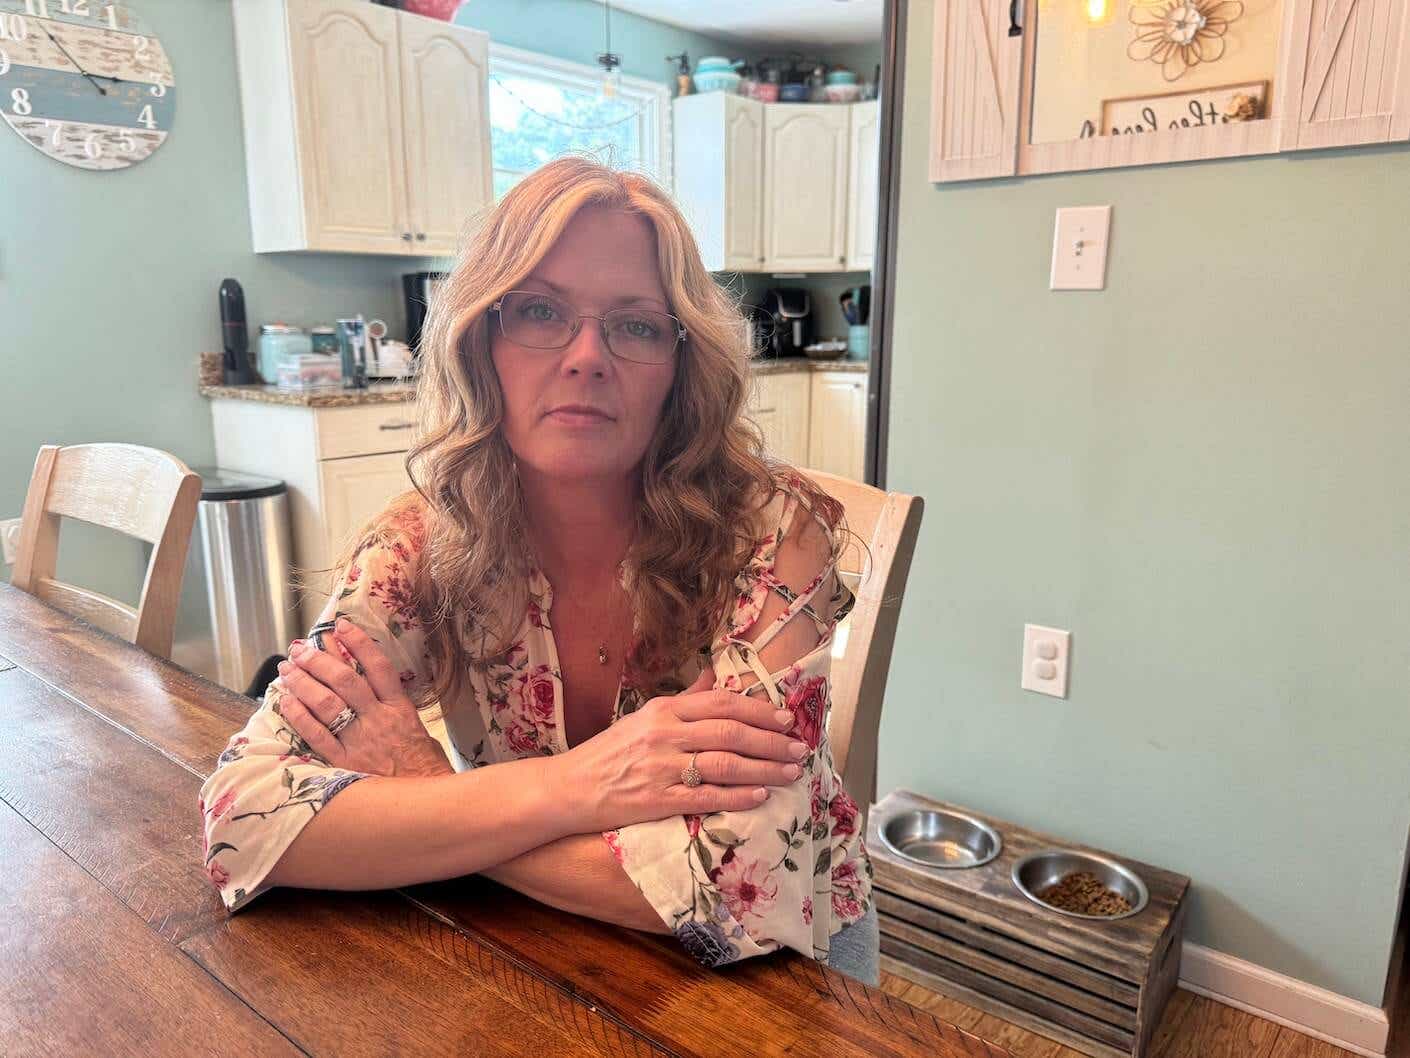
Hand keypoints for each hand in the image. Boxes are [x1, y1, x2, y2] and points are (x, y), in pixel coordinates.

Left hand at [275, 617, 451, 777]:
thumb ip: (397, 712)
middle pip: (345, 681)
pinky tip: (287, 701)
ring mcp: (360, 742)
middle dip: (320, 660)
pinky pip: (318, 737)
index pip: (378, 668)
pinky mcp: (345, 764)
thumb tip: (380, 693)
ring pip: (327, 704)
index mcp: (399, 710)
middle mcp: (378, 721)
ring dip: (304, 683)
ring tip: (287, 669)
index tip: (340, 626)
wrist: (427, 805)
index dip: (358, 644)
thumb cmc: (426, 770)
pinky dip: (300, 717)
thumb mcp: (421, 732)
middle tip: (300, 648)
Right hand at [563, 667, 808, 832]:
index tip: (787, 718)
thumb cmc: (609, 752)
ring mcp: (662, 768)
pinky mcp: (657, 801)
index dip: (759, 709)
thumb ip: (684, 698)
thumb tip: (714, 673)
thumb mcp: (644, 716)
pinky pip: (706, 797)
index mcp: (664, 709)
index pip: (721, 702)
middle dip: (771, 741)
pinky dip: (737, 797)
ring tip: (790, 773)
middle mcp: (665, 734)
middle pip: (730, 732)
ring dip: (764, 769)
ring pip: (725, 764)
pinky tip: (760, 797)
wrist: (568, 788)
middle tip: (799, 749)